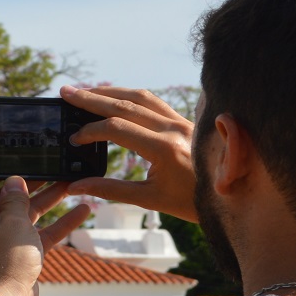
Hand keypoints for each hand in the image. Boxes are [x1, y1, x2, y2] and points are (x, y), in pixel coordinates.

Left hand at [0, 176, 91, 295]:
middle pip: (11, 194)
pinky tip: (83, 210)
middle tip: (52, 166)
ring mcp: (7, 237)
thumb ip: (16, 199)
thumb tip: (13, 181)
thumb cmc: (5, 260)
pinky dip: (60, 222)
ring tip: (71, 182)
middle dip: (33, 181)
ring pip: (30, 211)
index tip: (15, 156)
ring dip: (50, 198)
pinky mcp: (23, 251)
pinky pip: (42, 231)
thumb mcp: (13, 221)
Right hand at [60, 86, 198, 222]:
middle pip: (125, 104)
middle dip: (92, 98)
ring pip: (140, 97)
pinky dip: (130, 97)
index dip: (90, 131)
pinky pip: (154, 101)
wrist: (229, 196)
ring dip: (110, 92)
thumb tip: (75, 186)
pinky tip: (115, 98)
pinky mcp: (184, 120)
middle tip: (66, 92)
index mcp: (164, 148)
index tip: (73, 139)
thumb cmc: (190, 202)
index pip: (117, 128)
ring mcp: (181, 121)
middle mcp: (173, 128)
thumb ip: (110, 190)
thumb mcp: (149, 200)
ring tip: (85, 92)